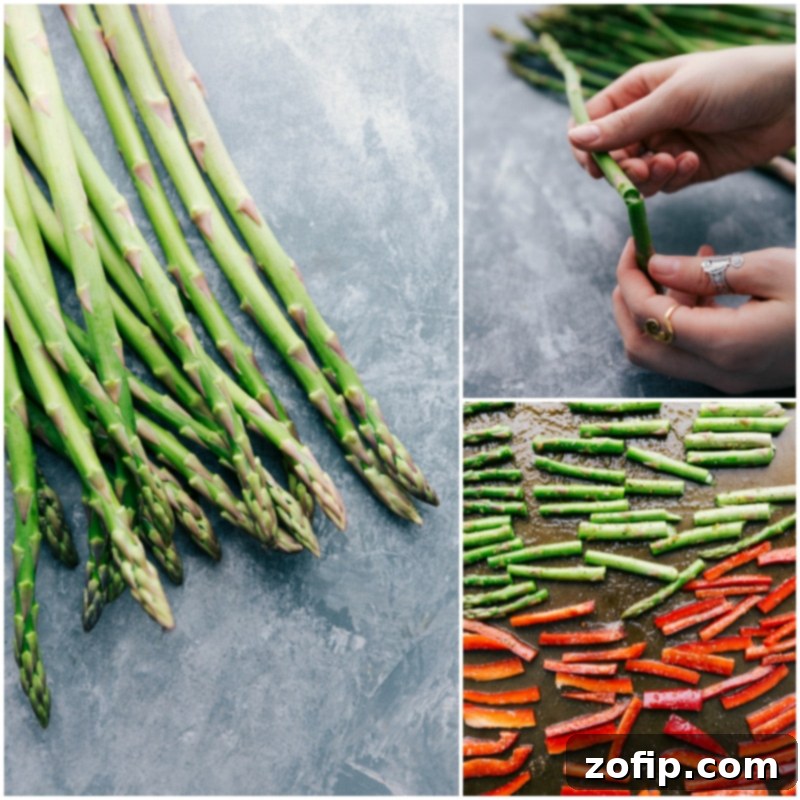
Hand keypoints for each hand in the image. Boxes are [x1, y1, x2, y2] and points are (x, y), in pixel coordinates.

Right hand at [568, 46, 795, 195]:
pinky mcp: (686, 167)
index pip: (592, 122)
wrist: (793, 100)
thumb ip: (624, 124)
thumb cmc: (737, 81)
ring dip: (647, 176)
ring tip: (673, 164)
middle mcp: (647, 118)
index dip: (587, 146)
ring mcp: (666, 144)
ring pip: (634, 175)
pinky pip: (661, 184)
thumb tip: (575, 138)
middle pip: (610, 154)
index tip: (596, 165)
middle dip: (622, 167)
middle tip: (643, 168)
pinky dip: (671, 179)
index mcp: (638, 90)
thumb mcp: (675, 99)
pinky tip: (693, 163)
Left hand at [612, 239, 795, 392]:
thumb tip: (654, 266)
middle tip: (635, 264)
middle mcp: (717, 371)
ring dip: (654, 309)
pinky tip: (705, 283)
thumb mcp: (770, 269)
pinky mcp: (734, 374)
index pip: (649, 317)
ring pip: (660, 352)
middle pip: (641, 346)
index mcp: (726, 344)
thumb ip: (705, 271)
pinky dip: (682, 318)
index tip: (633, 248)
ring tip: (681, 267)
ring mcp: (724, 379)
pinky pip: (689, 350)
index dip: (630, 281)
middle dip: (626, 303)